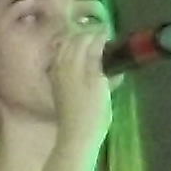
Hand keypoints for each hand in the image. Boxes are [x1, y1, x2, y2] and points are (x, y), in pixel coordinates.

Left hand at [47, 19, 118, 159]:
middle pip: (73, 41)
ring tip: (98, 51)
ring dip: (82, 46)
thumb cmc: (92, 111)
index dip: (99, 34)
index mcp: (71, 62)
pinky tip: (88, 65)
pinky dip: (77, 58)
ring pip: (67, 51)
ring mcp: (57, 76)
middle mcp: (60, 65)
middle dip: (89, 37)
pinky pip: (65, 62)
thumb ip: (97, 58)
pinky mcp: (59, 86)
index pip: (84, 37)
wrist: (77, 136)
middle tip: (106, 41)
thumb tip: (100, 38)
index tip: (112, 35)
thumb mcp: (99, 82)